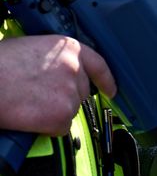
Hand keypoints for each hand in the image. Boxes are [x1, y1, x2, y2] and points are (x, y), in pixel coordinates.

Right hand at [0, 35, 115, 135]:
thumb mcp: (30, 47)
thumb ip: (53, 59)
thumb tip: (57, 72)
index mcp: (69, 49)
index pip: (98, 65)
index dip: (106, 80)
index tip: (111, 91)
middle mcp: (75, 70)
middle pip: (80, 92)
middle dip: (63, 96)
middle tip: (37, 95)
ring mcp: (71, 94)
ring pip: (70, 110)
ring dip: (53, 111)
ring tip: (27, 102)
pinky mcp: (62, 115)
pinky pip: (60, 127)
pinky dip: (46, 126)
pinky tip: (29, 115)